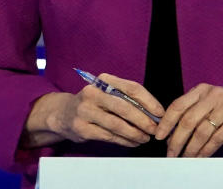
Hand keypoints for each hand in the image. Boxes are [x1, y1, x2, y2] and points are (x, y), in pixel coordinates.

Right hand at [21, 73, 163, 148]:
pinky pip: (109, 136)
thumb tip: (154, 113)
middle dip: (143, 120)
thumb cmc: (93, 103)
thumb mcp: (107, 93)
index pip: (132, 88)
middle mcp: (93, 93)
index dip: (149, 102)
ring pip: (117, 124)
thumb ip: (128, 99)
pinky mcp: (82, 128)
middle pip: (125, 107)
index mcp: (103, 80)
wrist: (63, 114)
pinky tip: (133, 142)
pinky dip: (124, 141)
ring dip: (135, 133)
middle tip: (155, 130)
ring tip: (145, 138)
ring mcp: (85, 111)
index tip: (160, 114)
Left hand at [155, 84, 222, 156]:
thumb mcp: (213, 101)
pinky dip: (205, 151)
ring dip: (190, 149)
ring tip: (184, 159)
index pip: (178, 104)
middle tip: (170, 154)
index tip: (158, 136)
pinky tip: (199, 158)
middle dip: (176, 140)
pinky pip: (216, 139)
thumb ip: (195, 110)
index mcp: (203, 89)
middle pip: (188, 120)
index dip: (166, 122)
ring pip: (201, 131)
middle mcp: (214, 94)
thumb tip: (172, 131)